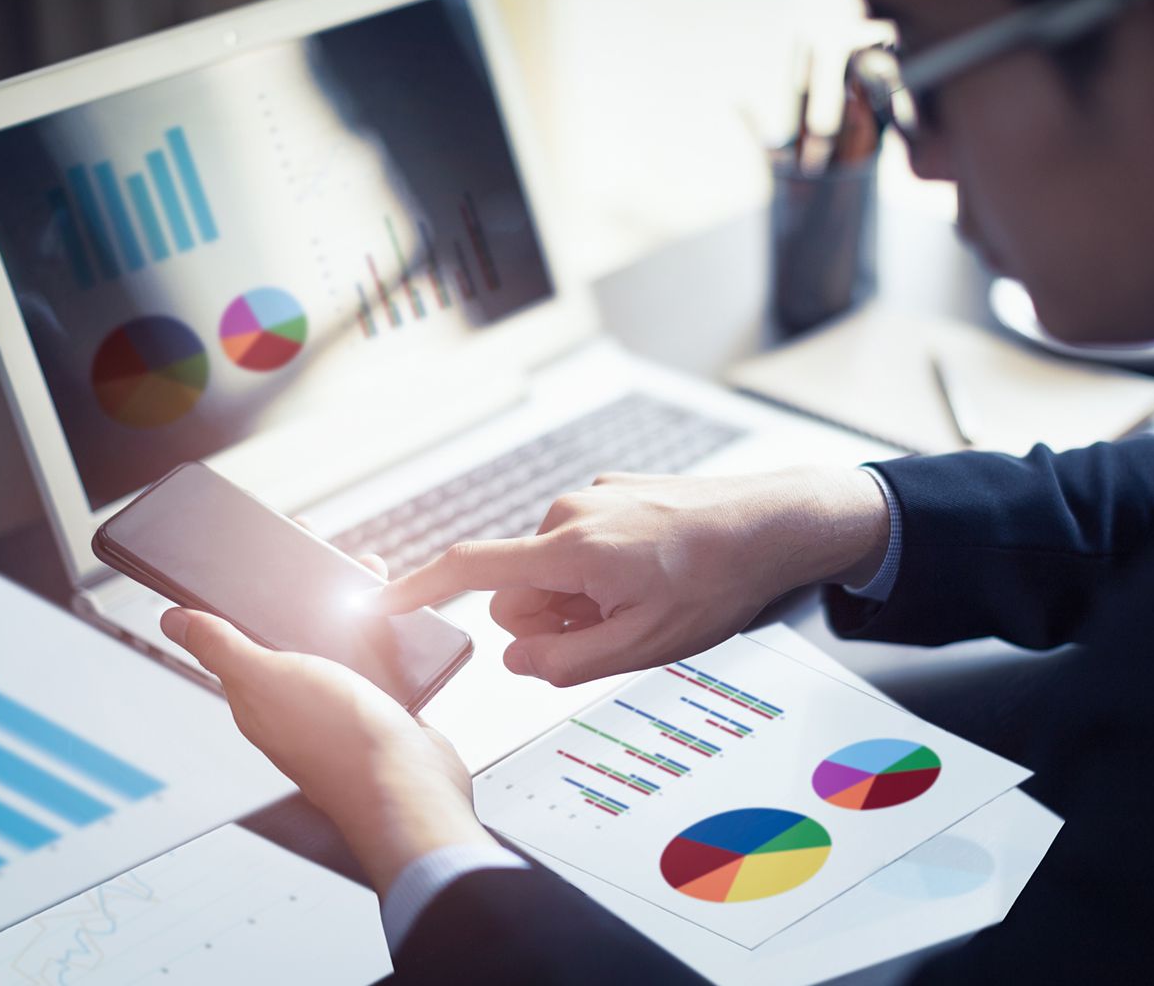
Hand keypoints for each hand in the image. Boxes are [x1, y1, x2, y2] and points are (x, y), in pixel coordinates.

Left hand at [160, 569, 494, 892]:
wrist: (410, 786)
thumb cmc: (338, 739)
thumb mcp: (268, 679)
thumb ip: (222, 648)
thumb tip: (171, 621)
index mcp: (259, 696)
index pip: (239, 639)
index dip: (244, 597)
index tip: (260, 555)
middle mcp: (297, 701)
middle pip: (292, 635)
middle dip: (305, 593)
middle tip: (321, 554)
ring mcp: (341, 705)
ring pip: (338, 643)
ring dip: (350, 607)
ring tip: (367, 572)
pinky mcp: (381, 707)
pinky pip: (375, 659)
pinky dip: (383, 632)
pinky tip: (395, 614)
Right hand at [371, 466, 888, 686]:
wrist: (775, 523)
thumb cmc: (715, 585)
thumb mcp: (644, 646)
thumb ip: (566, 662)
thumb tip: (514, 661)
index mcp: (569, 551)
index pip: (471, 568)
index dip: (418, 588)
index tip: (378, 604)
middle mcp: (569, 514)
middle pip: (517, 588)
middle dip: (549, 620)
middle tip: (612, 630)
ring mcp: (592, 498)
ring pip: (552, 569)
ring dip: (580, 597)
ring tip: (645, 599)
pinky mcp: (613, 491)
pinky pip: (581, 544)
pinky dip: (601, 570)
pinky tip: (656, 572)